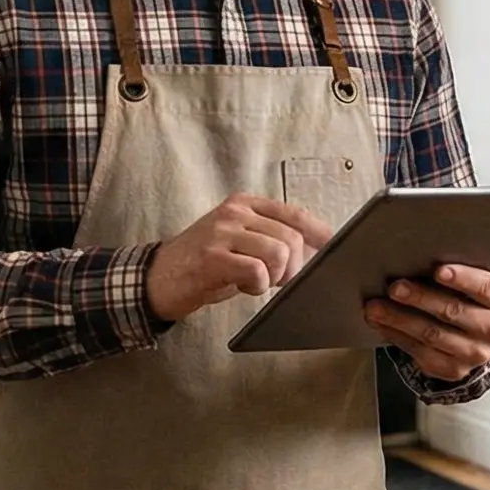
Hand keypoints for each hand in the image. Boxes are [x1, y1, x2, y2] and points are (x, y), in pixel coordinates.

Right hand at [144, 195, 328, 323]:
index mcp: (243, 203)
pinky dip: (256, 286)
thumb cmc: (202, 264)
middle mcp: (234, 212)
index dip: (319, 233)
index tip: (332, 248)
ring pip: (278, 253)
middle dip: (294, 267)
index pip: (293, 214)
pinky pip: (256, 272)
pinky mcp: (212, 257)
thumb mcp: (237, 240)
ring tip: (257, 282)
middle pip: (291, 238)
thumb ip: (269, 238)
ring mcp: (221, 232)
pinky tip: (242, 286)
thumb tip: (313, 249)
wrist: (158, 278)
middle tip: (278, 280)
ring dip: (275, 278)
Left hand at [366, 265, 489, 380]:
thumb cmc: (469, 295)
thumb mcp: (473, 277)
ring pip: (432, 335)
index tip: (438, 271)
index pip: (486, 288)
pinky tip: (381, 323)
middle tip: (395, 287)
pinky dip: (397, 336)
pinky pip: (420, 352)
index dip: (463, 279)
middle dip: (420, 298)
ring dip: (399, 319)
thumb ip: (458, 265)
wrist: (476, 332)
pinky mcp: (454, 369)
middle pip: (453, 311)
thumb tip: (420, 251)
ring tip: (376, 306)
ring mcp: (475, 353)